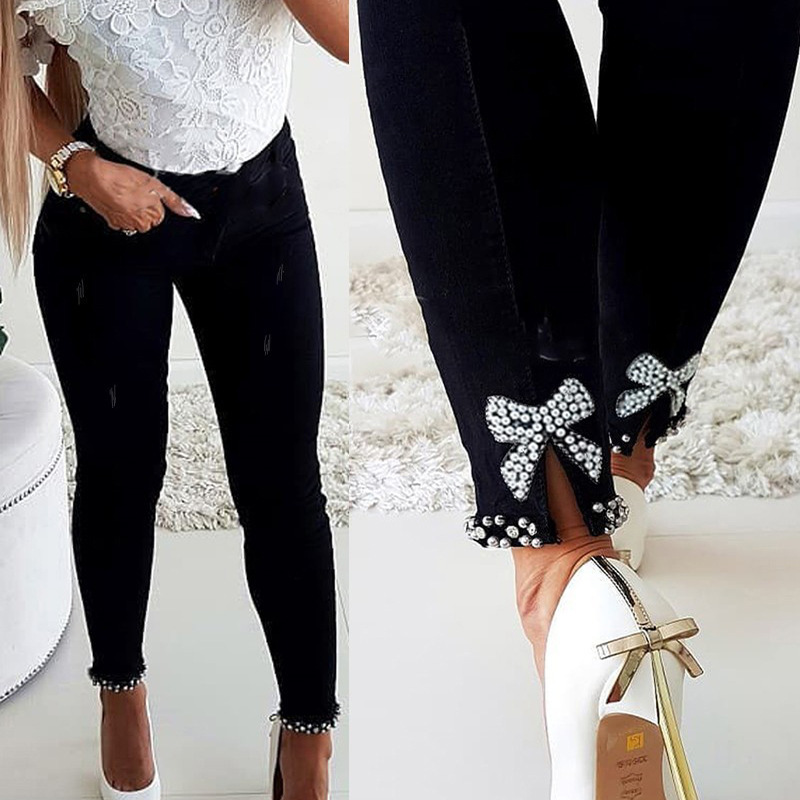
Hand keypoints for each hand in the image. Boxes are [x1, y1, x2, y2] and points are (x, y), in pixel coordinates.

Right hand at [65, 151, 200, 232]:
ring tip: (123, 194)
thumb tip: (190, 212)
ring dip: (131, 209)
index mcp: (151, 216)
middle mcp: (138, 224)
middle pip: (148, 219)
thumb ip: (174, 200)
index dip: (154, 201)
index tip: (145, 192)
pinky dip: (118, 210)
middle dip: (144, 207)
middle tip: (134, 192)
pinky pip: (120, 219)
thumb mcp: (154, 184)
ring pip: (134, 219)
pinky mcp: (110, 221)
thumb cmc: (119, 177)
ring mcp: (123, 224)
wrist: (90, 175)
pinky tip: (114, 198)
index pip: (160, 214)